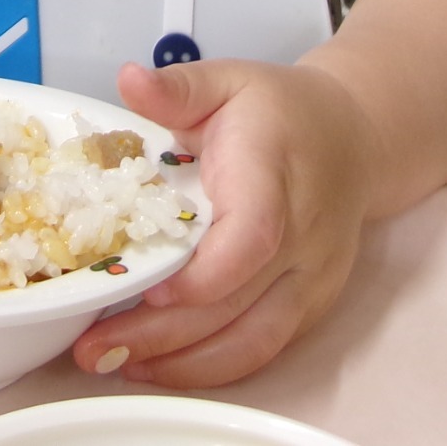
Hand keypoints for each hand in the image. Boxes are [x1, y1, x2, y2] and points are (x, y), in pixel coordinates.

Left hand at [71, 57, 377, 387]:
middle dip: (162, 332)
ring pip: (252, 339)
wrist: (354, 136)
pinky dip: (209, 367)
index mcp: (274, 172)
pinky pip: (263, 349)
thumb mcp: (228, 81)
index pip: (253, 234)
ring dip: (181, 362)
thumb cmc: (281, 110)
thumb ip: (178, 87)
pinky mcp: (311, 305)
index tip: (152, 288)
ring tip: (114, 361)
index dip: (205, 273)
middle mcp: (303, 233)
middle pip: (237, 300)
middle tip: (92, 345)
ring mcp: (312, 276)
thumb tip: (128, 79)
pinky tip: (157, 366)